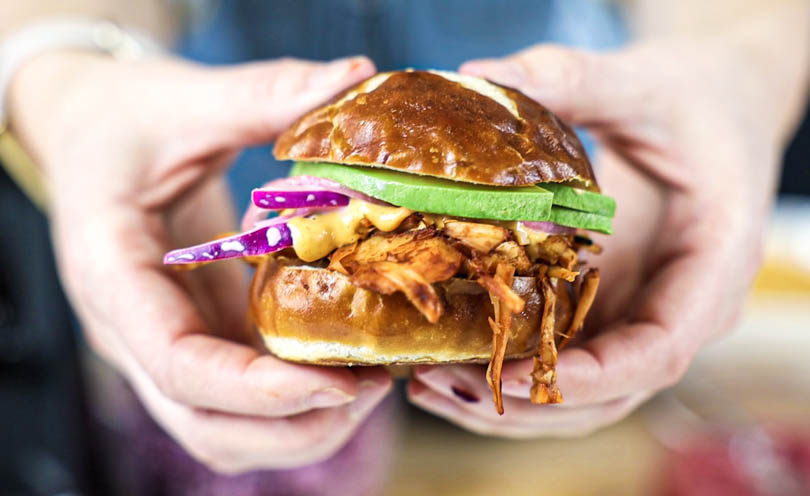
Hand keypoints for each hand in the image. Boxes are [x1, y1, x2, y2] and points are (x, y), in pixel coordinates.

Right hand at [8, 52, 391, 471]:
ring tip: (372, 380)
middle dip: (294, 426)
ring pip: (226, 430)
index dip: (261, 390)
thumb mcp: (185, 99)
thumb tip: (356, 73)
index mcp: (114, 274)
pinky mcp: (199, 335)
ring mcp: (168, 340)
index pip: (179, 364)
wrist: (88, 131)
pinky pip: (244, 398)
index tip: (341, 382)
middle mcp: (135, 330)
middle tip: (373, 385)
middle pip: (207, 425)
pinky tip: (351, 360)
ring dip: (302, 427)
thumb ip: (265, 94)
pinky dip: (298, 401)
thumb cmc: (124, 116)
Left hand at [408, 39, 781, 436]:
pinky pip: (565, 360)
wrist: (717, 107)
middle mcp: (680, 308)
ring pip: (584, 394)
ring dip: (508, 403)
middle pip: (611, 393)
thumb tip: (478, 72)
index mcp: (713, 266)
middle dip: (527, 401)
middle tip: (440, 382)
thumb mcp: (642, 83)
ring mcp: (643, 314)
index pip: (659, 350)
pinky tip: (448, 360)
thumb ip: (573, 77)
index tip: (510, 376)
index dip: (589, 377)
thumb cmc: (693, 97)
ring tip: (427, 382)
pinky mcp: (609, 307)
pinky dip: (509, 372)